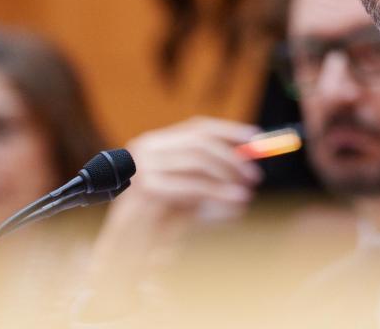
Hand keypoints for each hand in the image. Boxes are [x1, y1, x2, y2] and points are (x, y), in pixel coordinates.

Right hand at [79, 118, 261, 314]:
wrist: (124, 251)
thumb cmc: (157, 223)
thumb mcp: (188, 193)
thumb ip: (210, 175)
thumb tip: (247, 163)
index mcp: (154, 143)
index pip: (197, 127)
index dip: (229, 131)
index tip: (256, 138)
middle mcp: (147, 148)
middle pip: (200, 142)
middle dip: (232, 157)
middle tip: (255, 175)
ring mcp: (144, 166)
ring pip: (199, 160)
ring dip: (228, 175)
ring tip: (246, 192)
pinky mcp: (148, 188)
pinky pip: (194, 186)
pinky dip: (219, 193)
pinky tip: (236, 201)